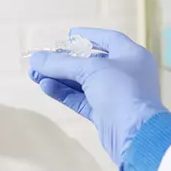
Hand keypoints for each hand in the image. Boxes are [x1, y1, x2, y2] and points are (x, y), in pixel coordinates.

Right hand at [28, 28, 165, 167]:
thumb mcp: (90, 70)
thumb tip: (35, 59)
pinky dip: (64, 93)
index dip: (88, 36)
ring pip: (83, 82)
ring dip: (60, 78)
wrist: (135, 134)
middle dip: (64, 61)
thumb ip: (61, 63)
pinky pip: (81, 99)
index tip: (68, 35)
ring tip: (34, 74)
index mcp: (131, 55)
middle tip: (42, 60)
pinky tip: (45, 87)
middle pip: (91, 62)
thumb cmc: (120, 90)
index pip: (108, 39)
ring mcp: (115, 94)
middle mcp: (125, 73)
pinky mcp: (105, 113)